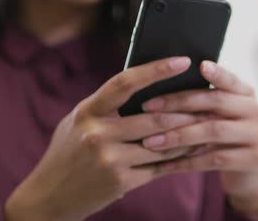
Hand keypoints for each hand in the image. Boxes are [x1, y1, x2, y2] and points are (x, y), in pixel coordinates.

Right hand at [5, 57, 201, 220]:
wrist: (49, 197)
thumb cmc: (68, 153)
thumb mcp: (78, 121)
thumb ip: (106, 106)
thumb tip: (145, 85)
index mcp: (88, 110)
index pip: (125, 82)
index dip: (156, 69)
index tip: (182, 61)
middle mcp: (97, 132)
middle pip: (154, 116)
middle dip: (186, 111)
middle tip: (209, 102)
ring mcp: (109, 158)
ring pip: (162, 142)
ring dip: (188, 135)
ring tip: (207, 125)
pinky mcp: (121, 181)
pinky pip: (159, 166)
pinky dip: (179, 158)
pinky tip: (193, 151)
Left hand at [141, 61, 257, 219]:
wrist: (245, 171)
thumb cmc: (221, 135)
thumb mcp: (217, 114)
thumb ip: (201, 100)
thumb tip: (159, 84)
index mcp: (246, 93)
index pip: (230, 79)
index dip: (216, 73)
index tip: (199, 65)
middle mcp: (255, 110)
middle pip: (216, 101)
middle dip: (178, 103)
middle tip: (147, 107)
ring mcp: (255, 135)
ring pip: (213, 131)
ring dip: (178, 135)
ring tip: (149, 141)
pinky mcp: (252, 160)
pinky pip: (214, 160)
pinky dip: (186, 162)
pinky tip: (163, 165)